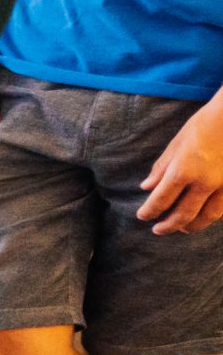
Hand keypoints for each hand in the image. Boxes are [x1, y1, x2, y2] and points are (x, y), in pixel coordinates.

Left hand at [141, 98, 222, 234]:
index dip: (150, 211)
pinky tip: (204, 217)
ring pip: (208, 216)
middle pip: (183, 213)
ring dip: (192, 225)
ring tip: (182, 229)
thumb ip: (162, 168)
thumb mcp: (177, 143)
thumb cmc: (205, 124)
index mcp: (184, 170)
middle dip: (169, 225)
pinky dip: (212, 216)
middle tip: (158, 231)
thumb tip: (146, 187)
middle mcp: (204, 182)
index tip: (143, 216)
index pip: (161, 199)